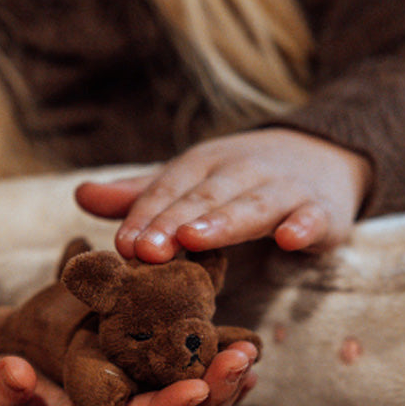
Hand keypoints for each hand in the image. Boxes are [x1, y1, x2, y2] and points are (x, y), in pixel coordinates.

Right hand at [0, 344, 257, 405]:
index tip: (195, 390)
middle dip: (214, 391)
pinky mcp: (151, 392)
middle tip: (243, 359)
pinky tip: (244, 351)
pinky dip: (218, 371)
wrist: (17, 402)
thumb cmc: (3, 403)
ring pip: (194, 403)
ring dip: (225, 380)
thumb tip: (14, 376)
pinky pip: (192, 385)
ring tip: (251, 351)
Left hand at [75, 128, 371, 261]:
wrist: (322, 155)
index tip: (122, 245)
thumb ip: (142, 195)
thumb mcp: (191, 182)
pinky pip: (314, 217)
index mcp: (205, 165)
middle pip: (204, 197)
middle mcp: (241, 171)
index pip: (169, 189)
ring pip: (253, 205)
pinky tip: (290, 239)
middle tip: (145, 250)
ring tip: (195, 239)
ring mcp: (284, 189)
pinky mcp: (322, 209)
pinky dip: (305, 226)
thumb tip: (81, 195)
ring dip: (225, 221)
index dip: (145, 216)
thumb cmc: (240, 180)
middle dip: (173, 222)